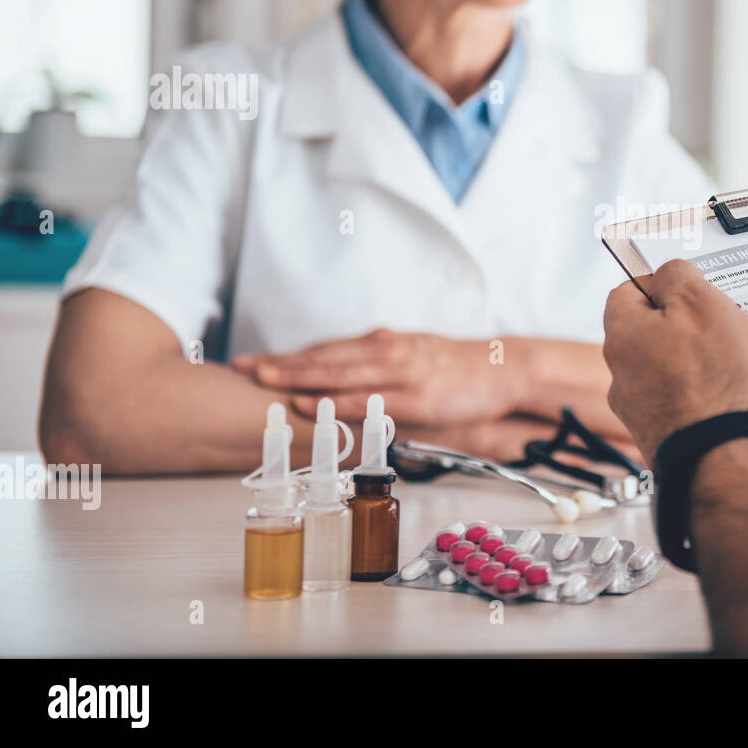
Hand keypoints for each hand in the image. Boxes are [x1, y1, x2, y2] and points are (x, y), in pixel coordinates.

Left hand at [232, 329, 517, 426]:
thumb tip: (348, 388)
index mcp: (384, 344)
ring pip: (340, 373)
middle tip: (243, 367)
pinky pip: (369, 399)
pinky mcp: (415, 397)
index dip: (289, 355)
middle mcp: (386, 352)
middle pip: (324, 357)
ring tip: (265, 380)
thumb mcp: (416, 359)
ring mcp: (400, 373)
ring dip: (300, 376)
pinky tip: (313, 403)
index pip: (327, 350)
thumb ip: (381, 370)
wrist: (504, 369)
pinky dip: (338, 400)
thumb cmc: (460, 369)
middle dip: (281, 363)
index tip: (254, 360)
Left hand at [602, 260, 747, 465]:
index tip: (686, 285)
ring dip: (696, 366)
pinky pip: (684, 405)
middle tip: (720, 329)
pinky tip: (731, 402)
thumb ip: (679, 278)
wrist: (730, 465)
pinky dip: (704, 400)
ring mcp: (643, 414)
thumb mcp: (704, 304)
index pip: (627, 291)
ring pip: (669, 372)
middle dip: (684, 328)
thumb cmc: (719, 388)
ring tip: (734, 370)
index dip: (660, 283)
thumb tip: (668, 273)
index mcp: (623, 336)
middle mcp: (622, 378)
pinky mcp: (665, 441)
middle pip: (650, 334)